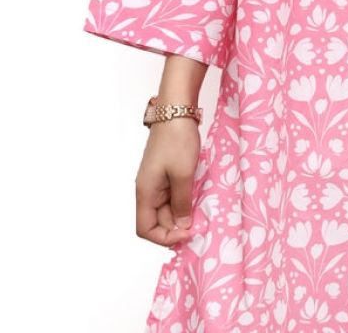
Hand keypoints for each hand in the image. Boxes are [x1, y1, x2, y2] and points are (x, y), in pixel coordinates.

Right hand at [135, 117, 200, 246]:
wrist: (176, 109)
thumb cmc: (177, 140)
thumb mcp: (183, 175)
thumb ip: (182, 203)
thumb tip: (181, 226)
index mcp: (145, 192)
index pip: (145, 229)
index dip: (164, 237)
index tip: (187, 233)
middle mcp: (148, 189)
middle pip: (158, 220)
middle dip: (177, 226)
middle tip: (201, 224)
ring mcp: (157, 181)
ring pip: (167, 208)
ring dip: (183, 213)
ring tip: (202, 211)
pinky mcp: (166, 172)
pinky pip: (173, 195)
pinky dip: (185, 199)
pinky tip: (199, 197)